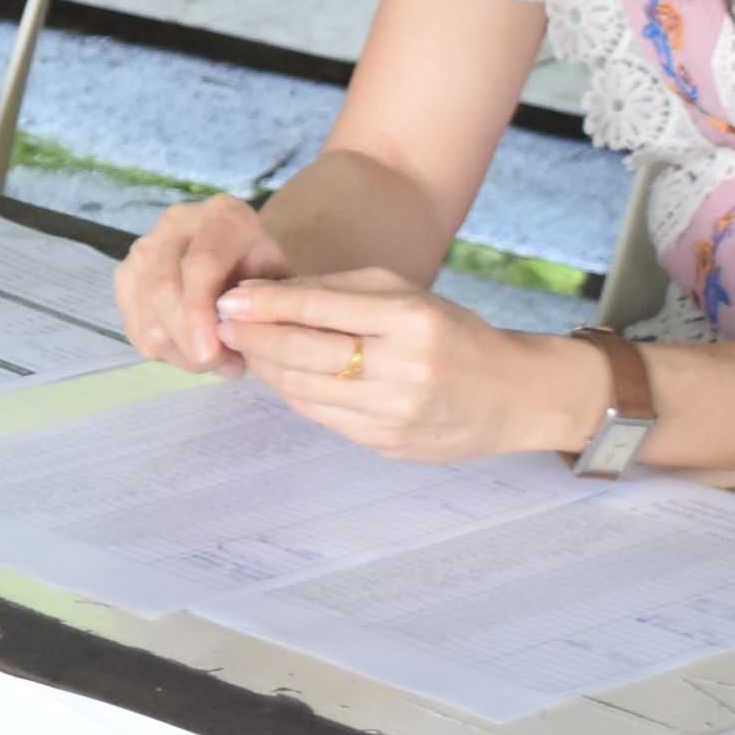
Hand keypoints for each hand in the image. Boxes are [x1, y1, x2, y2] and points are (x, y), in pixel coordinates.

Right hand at [117, 194, 292, 370]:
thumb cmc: (263, 270)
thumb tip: (239, 335)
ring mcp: (143, 248)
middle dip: (188, 341)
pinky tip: (192, 352)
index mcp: (221, 216)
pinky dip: (164, 352)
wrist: (240, 255)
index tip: (211, 355)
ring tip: (216, 361)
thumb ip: (265, 306)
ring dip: (180, 353)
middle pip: (163, 290)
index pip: (199, 265)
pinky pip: (135, 329)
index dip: (200, 314)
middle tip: (222, 365)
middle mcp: (174, 223)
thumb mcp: (279, 282)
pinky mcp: (125, 275)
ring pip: (146, 315)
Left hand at [216, 271, 601, 464]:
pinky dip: (295, 394)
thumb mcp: (406, 295)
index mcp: (412, 319)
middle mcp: (406, 368)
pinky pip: (322, 417)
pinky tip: (283, 376)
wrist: (512, 395)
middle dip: (255, 338)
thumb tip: (262, 296)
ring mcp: (396, 413)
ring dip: (267, 369)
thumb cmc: (452, 333)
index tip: (228, 298)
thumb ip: (338, 290)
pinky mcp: (388, 444)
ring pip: (305, 391)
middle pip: (305, 354)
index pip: (321, 308)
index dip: (266, 305)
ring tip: (248, 349)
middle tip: (221, 324)